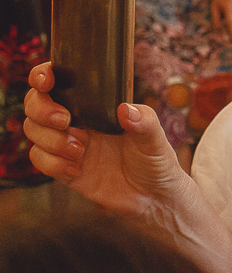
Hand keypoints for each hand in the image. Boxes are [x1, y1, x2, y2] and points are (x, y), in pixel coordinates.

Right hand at [23, 62, 190, 215]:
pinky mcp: (63, 169)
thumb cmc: (155, 159)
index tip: (48, 80)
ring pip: (34, 131)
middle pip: (36, 104)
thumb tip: (125, 109)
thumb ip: (144, 122)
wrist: (152, 196)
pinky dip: (52, 163)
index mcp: (96, 105)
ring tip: (80, 150)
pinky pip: (40, 160)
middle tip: (66, 120)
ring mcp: (67, 144)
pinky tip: (75, 169)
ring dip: (50, 139)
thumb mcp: (155, 138)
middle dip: (42, 109)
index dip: (43, 75)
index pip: (59, 82)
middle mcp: (77, 121)